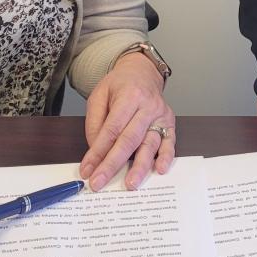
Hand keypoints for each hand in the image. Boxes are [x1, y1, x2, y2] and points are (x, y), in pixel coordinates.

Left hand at [80, 51, 175, 190]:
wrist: (142, 73)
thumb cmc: (119, 86)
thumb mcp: (99, 95)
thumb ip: (95, 122)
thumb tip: (96, 149)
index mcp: (129, 95)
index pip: (112, 129)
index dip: (98, 152)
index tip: (87, 170)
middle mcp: (148, 106)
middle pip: (129, 139)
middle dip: (113, 164)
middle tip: (100, 182)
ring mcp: (161, 115)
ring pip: (150, 144)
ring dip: (140, 166)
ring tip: (130, 184)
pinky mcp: (170, 123)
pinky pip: (169, 142)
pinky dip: (166, 157)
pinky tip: (160, 169)